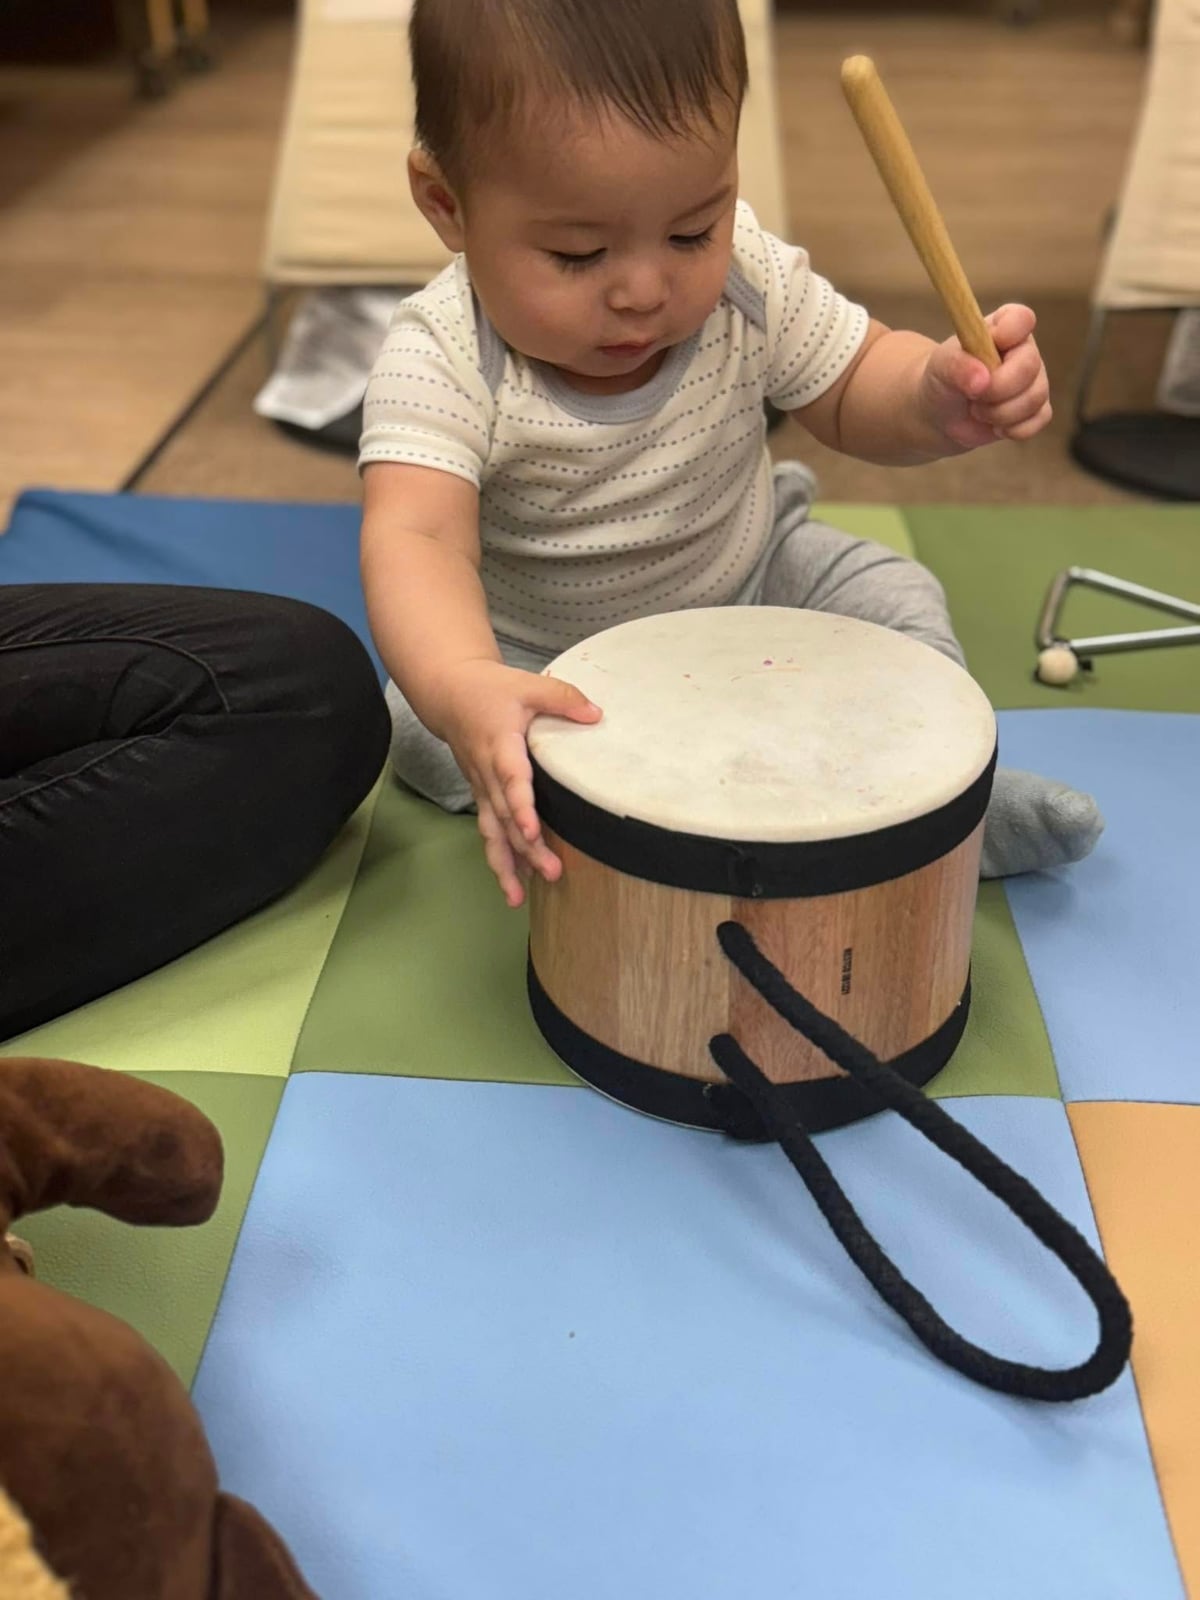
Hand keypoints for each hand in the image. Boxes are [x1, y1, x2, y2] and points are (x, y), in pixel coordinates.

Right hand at [436, 660, 600, 907]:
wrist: (449, 694)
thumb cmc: (491, 690)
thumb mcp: (529, 684)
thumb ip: (562, 698)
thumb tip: (597, 715)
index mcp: (499, 744)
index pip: (510, 779)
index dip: (520, 806)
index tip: (532, 830)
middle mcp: (486, 773)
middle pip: (504, 817)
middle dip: (525, 848)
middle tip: (552, 873)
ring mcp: (481, 788)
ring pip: (491, 832)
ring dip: (504, 865)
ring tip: (517, 898)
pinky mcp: (481, 796)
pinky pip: (489, 832)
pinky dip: (500, 859)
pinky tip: (514, 885)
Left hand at [919, 304, 1051, 451]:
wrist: (940, 414)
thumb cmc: (941, 380)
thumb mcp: (940, 367)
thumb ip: (957, 365)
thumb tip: (982, 380)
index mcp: (1005, 327)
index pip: (1021, 318)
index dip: (1010, 333)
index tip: (989, 348)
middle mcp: (1025, 351)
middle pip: (1030, 366)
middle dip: (997, 389)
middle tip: (972, 396)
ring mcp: (1034, 381)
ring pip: (1034, 398)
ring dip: (999, 413)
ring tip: (977, 410)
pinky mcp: (1036, 410)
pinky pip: (1038, 420)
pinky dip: (1012, 429)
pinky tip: (994, 425)